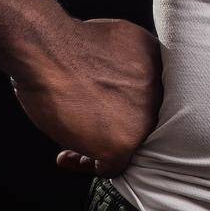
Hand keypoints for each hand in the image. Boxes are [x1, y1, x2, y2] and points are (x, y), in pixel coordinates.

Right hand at [9, 17, 163, 175]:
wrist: (49, 51)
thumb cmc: (70, 43)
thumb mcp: (120, 42)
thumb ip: (130, 65)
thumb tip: (119, 84)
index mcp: (160, 67)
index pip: (149, 99)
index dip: (122, 108)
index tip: (100, 112)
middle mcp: (159, 95)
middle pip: (139, 124)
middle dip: (112, 128)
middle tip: (86, 131)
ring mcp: (143, 122)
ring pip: (126, 147)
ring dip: (98, 149)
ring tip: (73, 148)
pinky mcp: (122, 146)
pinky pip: (111, 168)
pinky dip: (86, 165)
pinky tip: (67, 156)